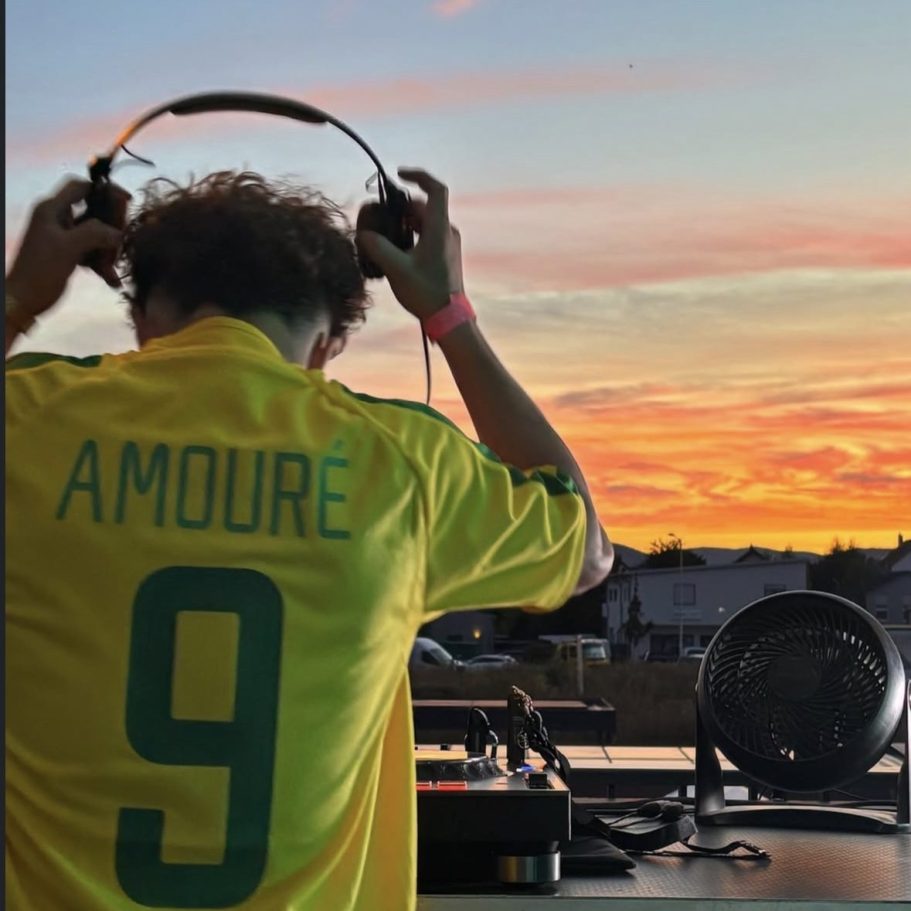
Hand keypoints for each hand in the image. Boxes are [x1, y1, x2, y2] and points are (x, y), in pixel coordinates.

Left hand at [5, 178, 125, 319]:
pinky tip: (111, 278)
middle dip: (111, 226)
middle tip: (123, 240)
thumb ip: (95, 233)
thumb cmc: (42, 270)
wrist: (24, 300)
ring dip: (108, 250)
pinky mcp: (67, 253)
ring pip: (94, 234)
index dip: (104, 189)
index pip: (80, 187)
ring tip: (114, 267)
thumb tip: (119, 234)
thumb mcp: (69, 248)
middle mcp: (57, 219)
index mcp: (52, 209)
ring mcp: (62, 237)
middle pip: (92, 212)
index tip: (126, 201)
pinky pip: (90, 251)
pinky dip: (101, 263)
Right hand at [356, 168, 463, 320]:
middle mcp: (447, 232)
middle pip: (424, 207)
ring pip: (425, 223)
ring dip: (405, 223)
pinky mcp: (446, 257)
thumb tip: (363, 234)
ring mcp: (448, 245)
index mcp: (439, 229)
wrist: (449, 319)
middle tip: (381, 215)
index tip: (399, 175)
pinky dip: (412, 235)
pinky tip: (396, 251)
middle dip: (401, 207)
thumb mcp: (396, 269)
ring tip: (385, 235)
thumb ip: (377, 247)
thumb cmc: (425, 293)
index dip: (418, 176)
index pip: (435, 189)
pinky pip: (428, 236)